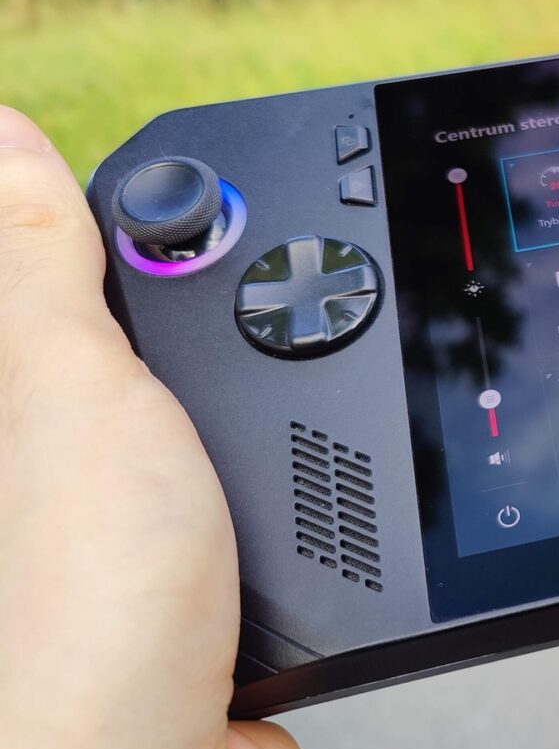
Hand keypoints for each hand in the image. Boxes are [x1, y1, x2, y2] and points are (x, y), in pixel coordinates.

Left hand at [0, 106, 307, 748]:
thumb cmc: (74, 614)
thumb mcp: (70, 396)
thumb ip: (48, 265)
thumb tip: (7, 134)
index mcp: (34, 393)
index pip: (93, 266)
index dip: (164, 222)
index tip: (235, 201)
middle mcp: (86, 448)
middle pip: (188, 331)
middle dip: (258, 318)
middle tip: (310, 312)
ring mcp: (162, 512)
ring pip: (253, 411)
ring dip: (305, 408)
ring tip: (314, 417)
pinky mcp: (227, 569)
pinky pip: (293, 489)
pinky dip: (326, 481)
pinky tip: (337, 483)